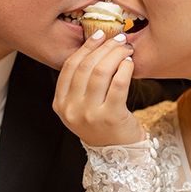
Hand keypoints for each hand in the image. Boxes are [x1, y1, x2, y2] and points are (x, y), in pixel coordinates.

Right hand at [53, 30, 145, 146]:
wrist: (118, 156)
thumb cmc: (102, 124)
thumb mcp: (82, 106)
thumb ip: (82, 81)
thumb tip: (96, 42)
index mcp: (60, 104)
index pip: (69, 66)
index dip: (85, 47)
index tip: (99, 35)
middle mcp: (71, 110)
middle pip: (86, 67)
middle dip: (104, 48)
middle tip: (119, 39)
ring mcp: (90, 115)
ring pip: (101, 72)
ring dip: (116, 55)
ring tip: (126, 49)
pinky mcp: (111, 118)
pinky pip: (118, 84)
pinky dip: (125, 69)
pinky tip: (130, 63)